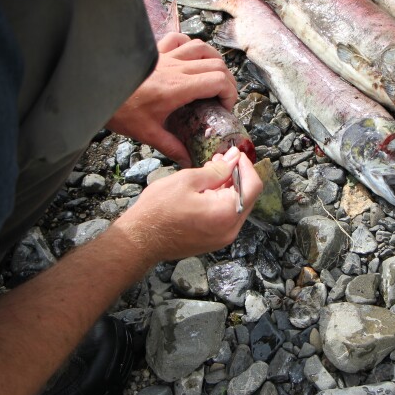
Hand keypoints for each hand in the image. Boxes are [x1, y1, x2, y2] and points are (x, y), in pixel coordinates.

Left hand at [106, 33, 237, 166]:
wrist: (95, 90)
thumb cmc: (119, 110)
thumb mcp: (147, 133)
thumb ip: (172, 147)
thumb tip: (188, 160)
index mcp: (177, 88)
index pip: (217, 81)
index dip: (230, 92)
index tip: (225, 107)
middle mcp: (175, 68)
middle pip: (216, 65)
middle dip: (227, 81)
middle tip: (223, 97)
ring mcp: (166, 57)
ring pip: (202, 47)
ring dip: (214, 61)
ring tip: (214, 77)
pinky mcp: (155, 52)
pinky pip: (179, 39)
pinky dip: (190, 45)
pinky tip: (190, 57)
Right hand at [115, 147, 263, 262]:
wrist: (140, 240)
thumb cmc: (158, 210)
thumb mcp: (187, 180)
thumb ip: (217, 169)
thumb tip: (234, 158)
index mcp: (227, 212)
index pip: (253, 185)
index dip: (246, 165)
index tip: (235, 154)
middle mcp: (231, 229)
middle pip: (247, 196)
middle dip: (237, 175)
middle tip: (220, 159)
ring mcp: (223, 238)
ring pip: (237, 206)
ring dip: (228, 187)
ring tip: (210, 172)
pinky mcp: (214, 241)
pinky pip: (226, 217)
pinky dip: (221, 201)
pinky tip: (206, 190)